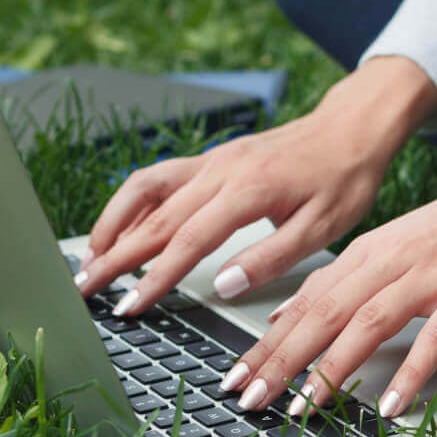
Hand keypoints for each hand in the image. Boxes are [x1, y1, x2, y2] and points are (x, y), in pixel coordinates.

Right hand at [77, 56, 436, 312]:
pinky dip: (131, 204)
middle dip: (115, 257)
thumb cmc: (343, 180)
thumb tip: (225, 287)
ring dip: (112, 224)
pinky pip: (159, 178)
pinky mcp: (210, 159)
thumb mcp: (322, 229)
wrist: (351, 130)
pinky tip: (120, 229)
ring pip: (145, 189)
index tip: (130, 306)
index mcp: (249, 191)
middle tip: (84, 289)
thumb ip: (270, 259)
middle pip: (154, 218)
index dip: (154, 277)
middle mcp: (221, 171)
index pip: (187, 241)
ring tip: (92, 259)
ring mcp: (211, 161)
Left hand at [223, 102, 436, 417]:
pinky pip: (435, 338)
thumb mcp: (391, 248)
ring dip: (330, 371)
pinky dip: (411, 373)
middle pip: (322, 316)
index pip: (304, 304)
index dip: (266, 344)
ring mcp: (429, 278)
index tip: (235, 379)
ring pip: (366, 325)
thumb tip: (289, 319)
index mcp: (366, 255)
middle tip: (248, 400)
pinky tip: (392, 406)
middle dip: (279, 362)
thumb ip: (342, 284)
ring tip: (303, 410)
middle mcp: (388, 264)